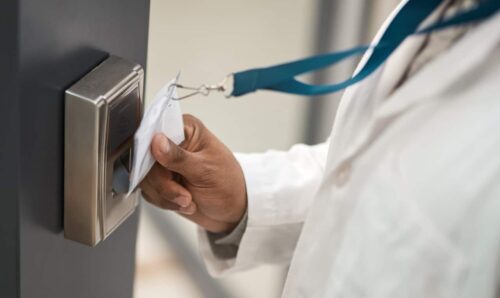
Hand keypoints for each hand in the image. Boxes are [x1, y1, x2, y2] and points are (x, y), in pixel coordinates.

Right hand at [140, 114, 246, 232]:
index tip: (157, 165)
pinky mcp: (161, 180)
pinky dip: (164, 201)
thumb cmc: (227, 184)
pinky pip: (148, 191)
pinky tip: (182, 203)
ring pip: (145, 177)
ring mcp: (165, 163)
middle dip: (163, 183)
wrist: (231, 209)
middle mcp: (173, 143)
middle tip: (183, 196)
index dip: (151, 148)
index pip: (157, 130)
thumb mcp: (206, 170)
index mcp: (186, 129)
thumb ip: (179, 157)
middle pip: (147, 158)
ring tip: (188, 201)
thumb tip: (157, 141)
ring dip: (165, 195)